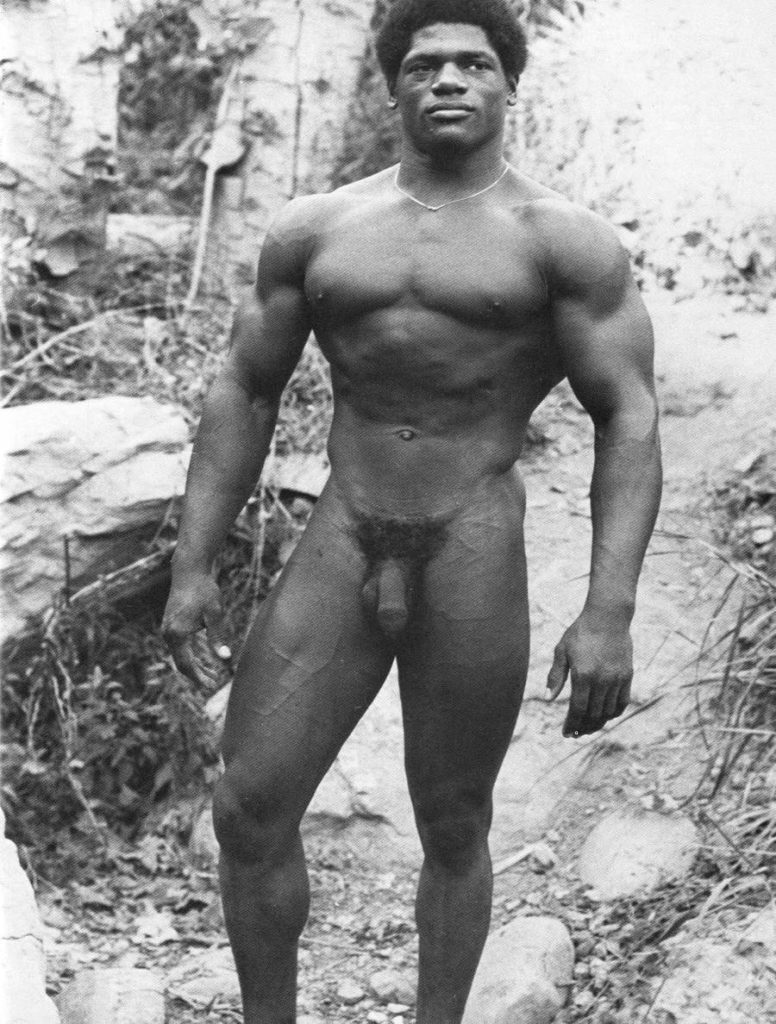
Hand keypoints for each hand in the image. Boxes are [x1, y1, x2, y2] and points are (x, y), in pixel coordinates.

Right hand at [162, 571, 230, 687]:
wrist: (189, 572)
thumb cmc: (204, 591)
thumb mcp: (214, 614)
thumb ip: (217, 637)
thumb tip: (225, 658)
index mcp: (177, 633)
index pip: (186, 664)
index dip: (198, 677)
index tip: (210, 686)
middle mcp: (168, 633)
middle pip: (180, 663)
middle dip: (196, 675)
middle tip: (213, 683)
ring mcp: (166, 629)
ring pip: (179, 655)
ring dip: (194, 666)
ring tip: (212, 674)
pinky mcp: (169, 625)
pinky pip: (178, 647)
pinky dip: (189, 655)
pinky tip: (202, 659)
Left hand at [546, 613, 632, 737]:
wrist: (608, 617)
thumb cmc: (580, 632)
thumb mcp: (562, 651)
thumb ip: (556, 676)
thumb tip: (549, 699)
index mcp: (583, 675)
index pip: (578, 709)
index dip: (572, 724)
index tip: (566, 733)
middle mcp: (602, 680)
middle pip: (594, 715)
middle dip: (584, 727)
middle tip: (576, 733)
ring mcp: (616, 679)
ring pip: (608, 712)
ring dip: (598, 723)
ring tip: (588, 727)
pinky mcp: (627, 676)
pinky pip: (622, 702)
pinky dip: (613, 713)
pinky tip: (605, 715)